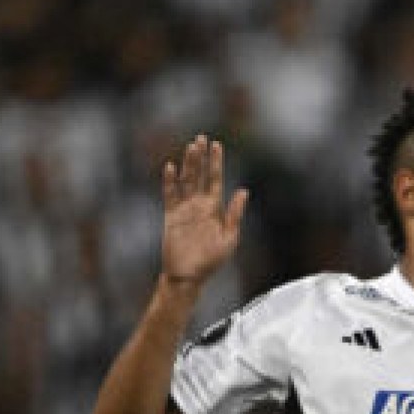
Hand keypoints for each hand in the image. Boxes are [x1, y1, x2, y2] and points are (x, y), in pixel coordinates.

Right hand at [161, 136, 247, 287]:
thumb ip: (235, 214)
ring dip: (187, 164)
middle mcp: (199, 205)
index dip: (216, 163)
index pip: (215, 180)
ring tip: (190, 147)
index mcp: (215, 209)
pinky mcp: (171, 216)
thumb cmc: (211, 260)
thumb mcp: (229, 238)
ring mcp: (184, 209)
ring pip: (185, 181)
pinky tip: (171, 167)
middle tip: (201, 138)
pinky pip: (169, 195)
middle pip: (199, 175)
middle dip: (201, 157)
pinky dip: (170, 181)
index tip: (218, 145)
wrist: (189, 276)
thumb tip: (243, 191)